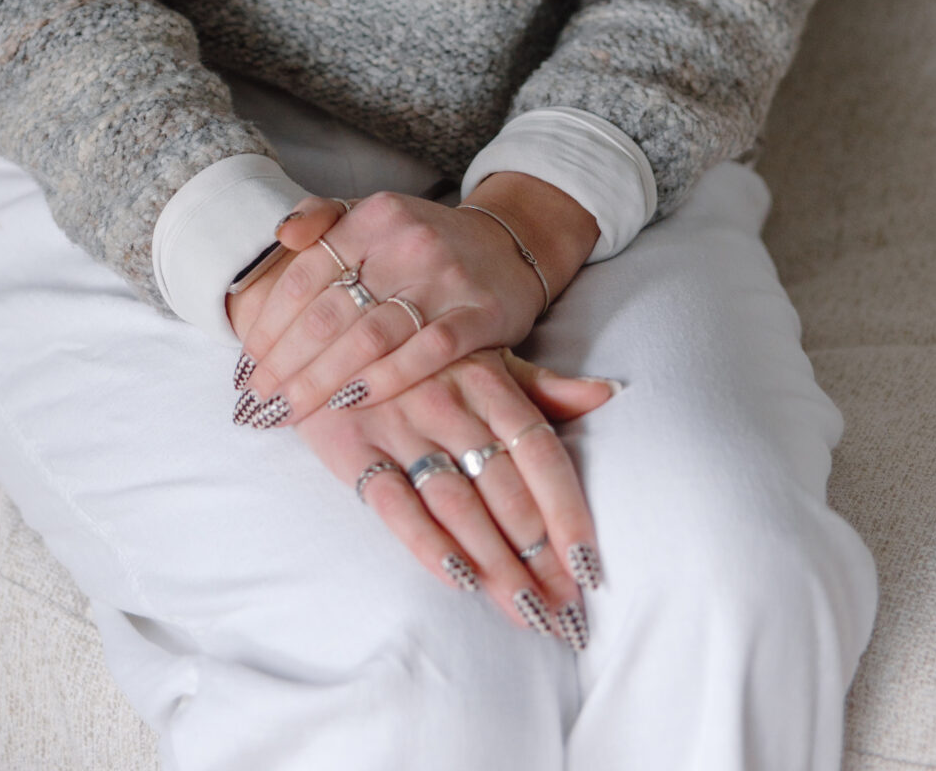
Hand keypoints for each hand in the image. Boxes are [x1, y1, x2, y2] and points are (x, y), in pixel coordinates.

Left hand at [228, 177, 598, 430]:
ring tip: (290, 410)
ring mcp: (446, 279)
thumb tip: (280, 235)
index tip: (247, 362)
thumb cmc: (421, 243)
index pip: (306, 273)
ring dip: (322, 380)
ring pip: (370, 338)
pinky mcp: (480, 315)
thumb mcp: (372, 216)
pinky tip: (351, 403)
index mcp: (374, 215)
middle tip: (259, 400)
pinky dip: (385, 381)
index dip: (271, 323)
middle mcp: (408, 242)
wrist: (507, 249)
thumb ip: (323, 218)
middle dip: (286, 363)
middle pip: (330, 313)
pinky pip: (425, 354)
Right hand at [297, 347, 615, 640]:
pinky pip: (394, 503)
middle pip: (504, 491)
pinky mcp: (352, 445)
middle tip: (564, 613)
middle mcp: (448, 401)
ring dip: (496, 564)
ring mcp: (399, 423)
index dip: (566, 512)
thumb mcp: (482, 354)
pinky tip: (461, 580)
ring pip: (458, 505)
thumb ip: (542, 385)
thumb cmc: (420, 350)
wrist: (326, 322)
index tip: (590, 568)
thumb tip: (608, 393)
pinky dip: (428, 543)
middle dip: (538, 558)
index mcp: (487, 378)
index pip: (540, 453)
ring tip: (527, 612)